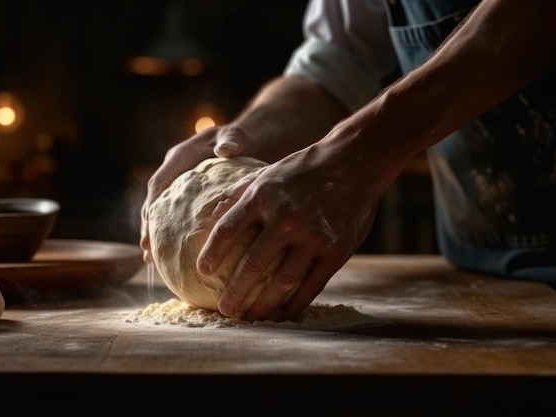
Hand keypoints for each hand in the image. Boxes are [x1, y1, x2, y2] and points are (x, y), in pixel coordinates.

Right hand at [139, 126, 249, 262]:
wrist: (243, 143)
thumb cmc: (240, 139)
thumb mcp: (236, 137)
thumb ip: (231, 142)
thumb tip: (226, 150)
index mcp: (179, 157)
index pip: (159, 183)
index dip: (152, 205)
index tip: (149, 226)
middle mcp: (173, 172)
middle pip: (154, 202)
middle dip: (149, 226)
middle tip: (146, 251)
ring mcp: (179, 187)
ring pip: (162, 213)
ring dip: (157, 235)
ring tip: (152, 261)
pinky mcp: (188, 199)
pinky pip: (176, 218)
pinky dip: (173, 236)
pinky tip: (172, 259)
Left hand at [196, 141, 383, 320]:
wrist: (354, 163)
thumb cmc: (304, 169)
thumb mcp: (268, 173)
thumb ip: (240, 194)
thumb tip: (212, 213)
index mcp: (263, 196)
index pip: (228, 229)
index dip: (212, 253)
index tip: (201, 272)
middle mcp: (286, 217)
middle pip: (253, 263)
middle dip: (235, 291)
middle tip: (224, 310)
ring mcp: (313, 236)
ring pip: (283, 280)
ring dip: (264, 305)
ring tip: (251, 318)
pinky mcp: (336, 250)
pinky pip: (312, 285)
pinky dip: (296, 304)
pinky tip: (284, 315)